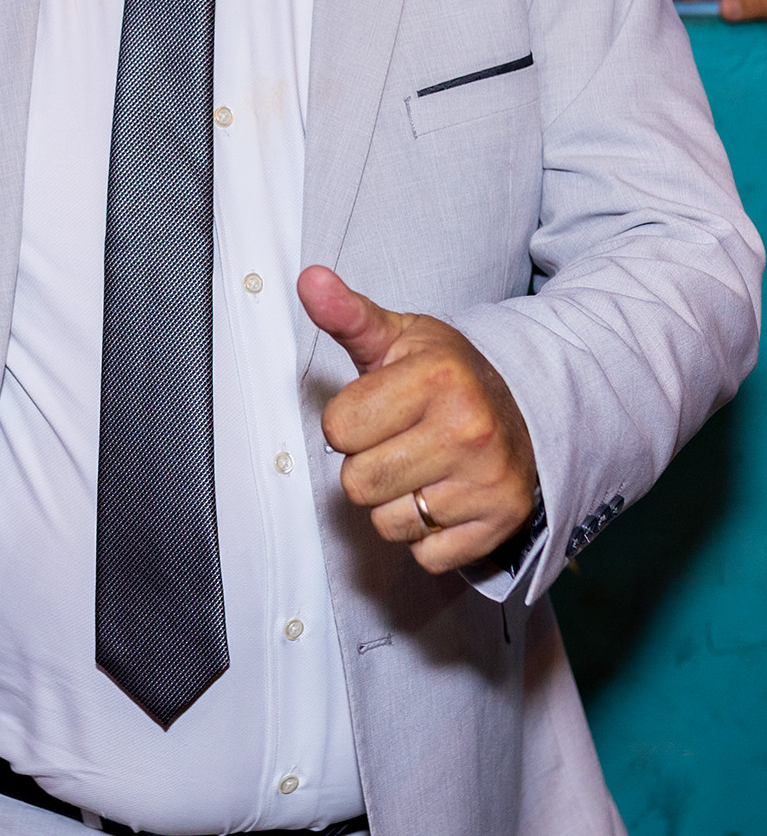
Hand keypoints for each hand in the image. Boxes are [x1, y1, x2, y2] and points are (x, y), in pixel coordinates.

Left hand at [297, 266, 536, 574]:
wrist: (528, 413)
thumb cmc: (449, 377)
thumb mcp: (399, 337)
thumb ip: (347, 315)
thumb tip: (308, 280)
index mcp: (438, 377)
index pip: (337, 429)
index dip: (348, 422)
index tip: (378, 410)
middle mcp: (469, 430)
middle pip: (357, 483)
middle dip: (367, 465)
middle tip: (400, 442)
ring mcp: (488, 482)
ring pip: (388, 523)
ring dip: (395, 503)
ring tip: (423, 469)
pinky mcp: (500, 524)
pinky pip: (426, 555)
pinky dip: (428, 535)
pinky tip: (446, 498)